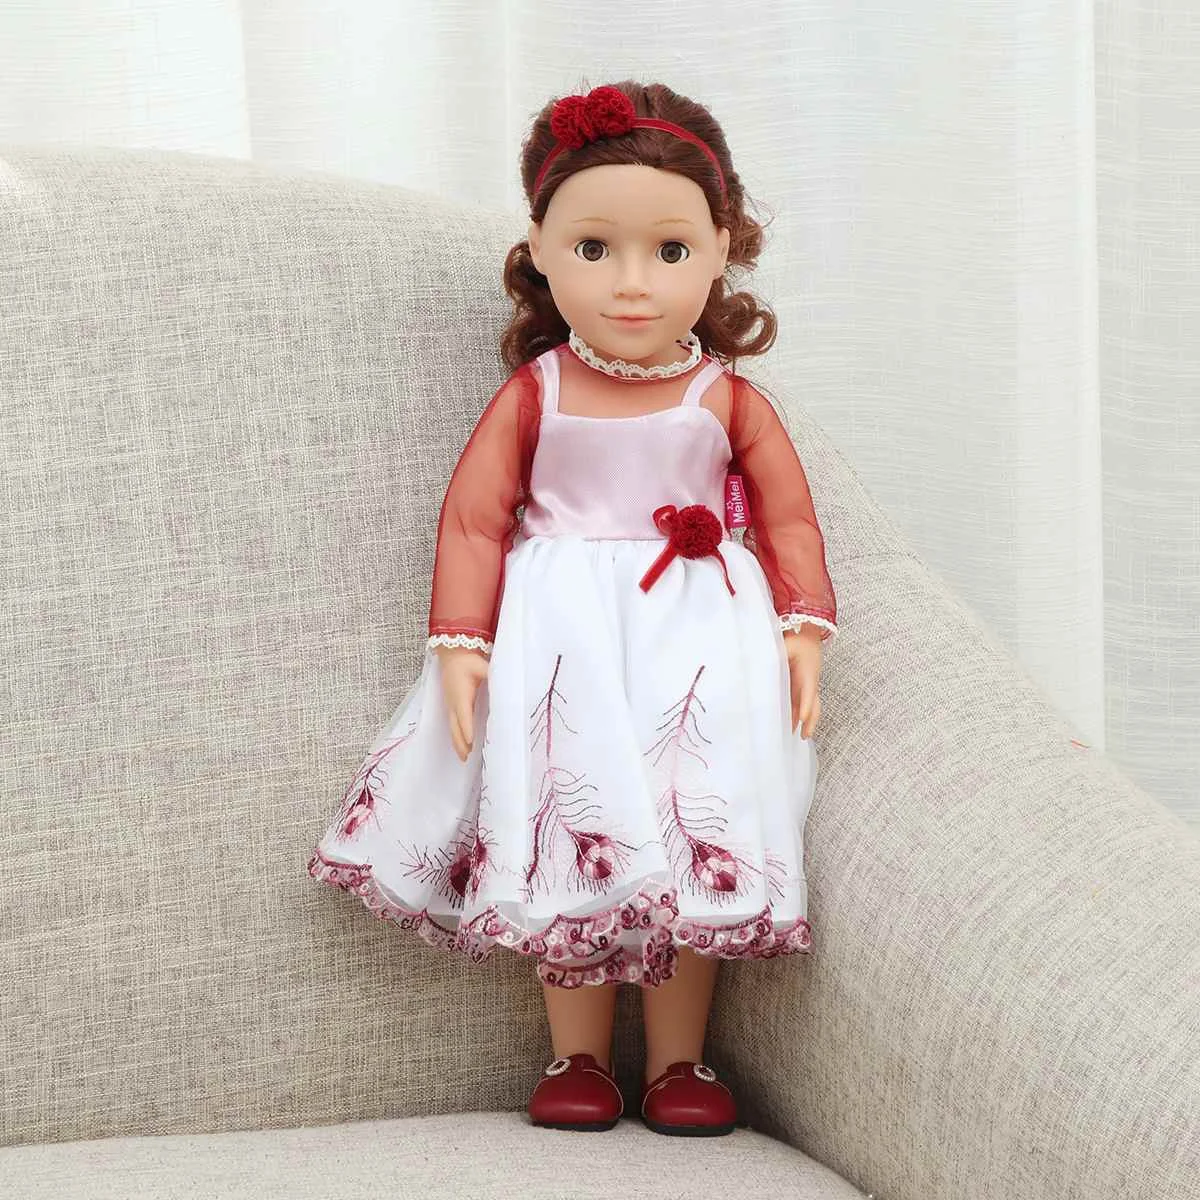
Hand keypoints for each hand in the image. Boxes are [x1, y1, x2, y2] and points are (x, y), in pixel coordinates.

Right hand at [433, 644, 490, 761]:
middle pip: (456, 727)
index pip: (464, 714)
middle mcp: (454, 702)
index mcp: (461, 694)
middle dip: (461, 743)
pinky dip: (456, 736)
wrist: (452, 653)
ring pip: (453, 728)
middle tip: (468, 758)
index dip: (467, 729)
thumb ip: (493, 675)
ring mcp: (450, 704)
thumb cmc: (468, 660)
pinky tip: (462, 744)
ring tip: (464, 758)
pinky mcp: (451, 704)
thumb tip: (507, 683)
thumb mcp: (482, 666)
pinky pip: (453, 724)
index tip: (471, 742)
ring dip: (457, 743)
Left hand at [783, 624, 822, 738]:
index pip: (809, 691)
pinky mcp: (803, 689)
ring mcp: (808, 687)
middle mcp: (810, 682)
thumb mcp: (785, 644)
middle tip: (804, 734)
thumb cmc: (798, 642)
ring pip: (810, 707)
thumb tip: (756, 661)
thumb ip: (774, 653)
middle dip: (810, 720)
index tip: (802, 717)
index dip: (806, 704)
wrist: (808, 639)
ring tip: (800, 736)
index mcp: (808, 671)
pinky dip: (799, 716)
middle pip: (814, 704)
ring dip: (806, 722)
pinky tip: (791, 725)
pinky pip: (802, 704)